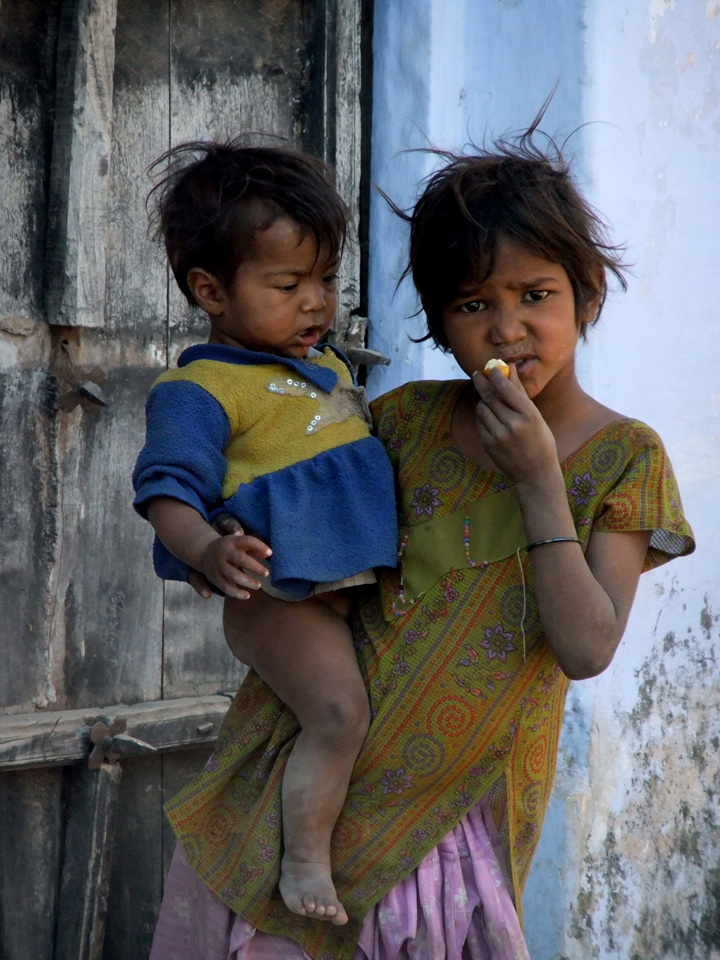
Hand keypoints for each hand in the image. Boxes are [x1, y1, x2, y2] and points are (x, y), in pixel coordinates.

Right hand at [179, 516, 268, 600]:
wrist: (205, 552)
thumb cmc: (231, 548)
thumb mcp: (240, 543)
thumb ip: (254, 547)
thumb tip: (268, 554)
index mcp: (232, 541)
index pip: (247, 541)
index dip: (259, 546)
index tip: (270, 553)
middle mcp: (224, 553)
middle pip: (240, 559)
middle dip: (255, 567)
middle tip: (267, 573)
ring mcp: (219, 566)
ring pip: (233, 575)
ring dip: (247, 581)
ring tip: (258, 585)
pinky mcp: (215, 578)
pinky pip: (226, 587)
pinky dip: (237, 593)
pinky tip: (247, 595)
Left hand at [471, 366, 558, 482]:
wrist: (535, 472)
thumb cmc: (540, 440)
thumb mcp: (536, 416)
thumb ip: (520, 393)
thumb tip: (511, 369)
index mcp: (529, 415)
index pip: (506, 389)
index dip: (496, 376)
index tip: (491, 369)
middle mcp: (513, 425)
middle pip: (490, 397)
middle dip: (482, 382)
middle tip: (477, 374)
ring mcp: (499, 436)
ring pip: (482, 408)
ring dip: (482, 401)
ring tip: (487, 399)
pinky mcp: (489, 445)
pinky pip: (479, 422)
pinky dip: (482, 415)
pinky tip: (487, 414)